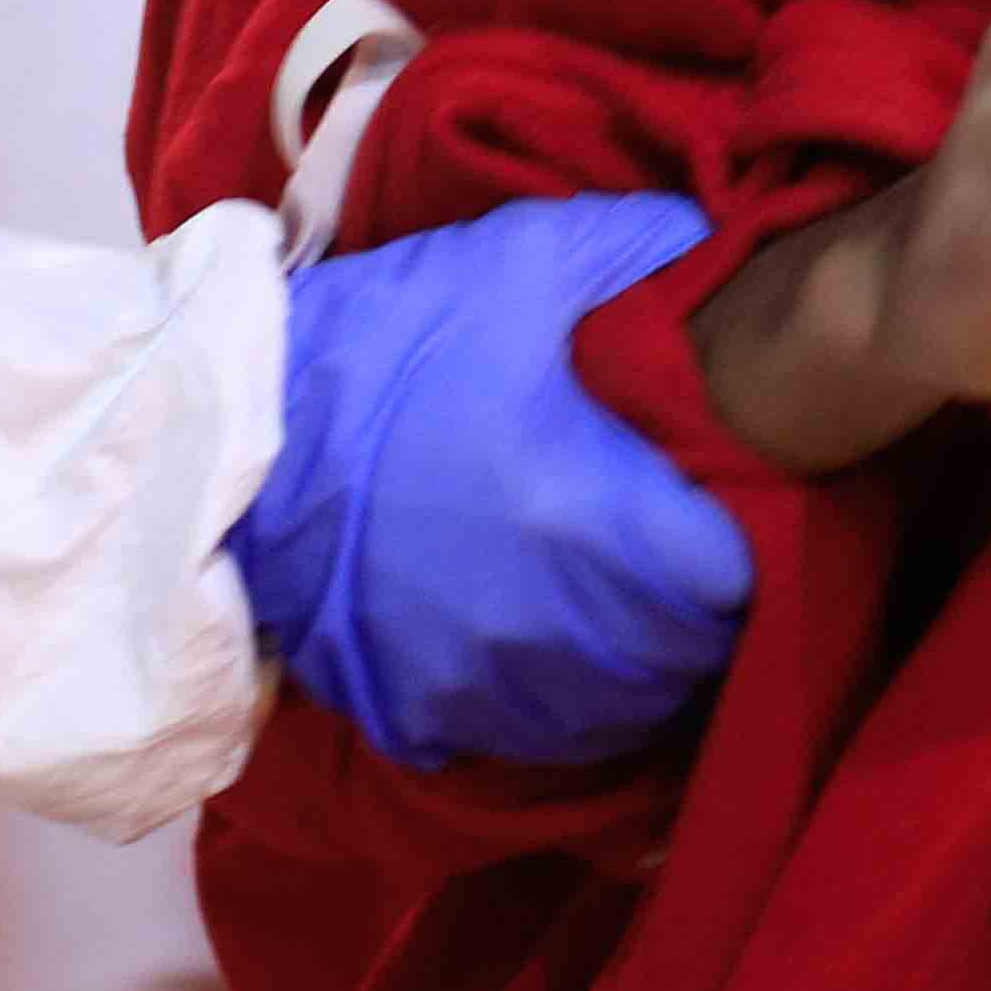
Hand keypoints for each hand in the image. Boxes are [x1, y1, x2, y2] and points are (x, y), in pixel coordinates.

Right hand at [233, 192, 756, 770]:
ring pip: (617, 714)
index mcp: (595, 521)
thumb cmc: (403, 333)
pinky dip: (564, 699)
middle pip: (689, 659)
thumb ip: (663, 261)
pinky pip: (534, 734)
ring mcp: (484, 685)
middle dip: (709, 609)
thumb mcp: (545, 256)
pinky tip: (565, 642)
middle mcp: (551, 628)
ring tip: (643, 601)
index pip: (738, 578)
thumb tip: (743, 275)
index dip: (755, 538)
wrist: (235, 421)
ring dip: (644, 666)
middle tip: (702, 550)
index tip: (748, 501)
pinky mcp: (425, 714)